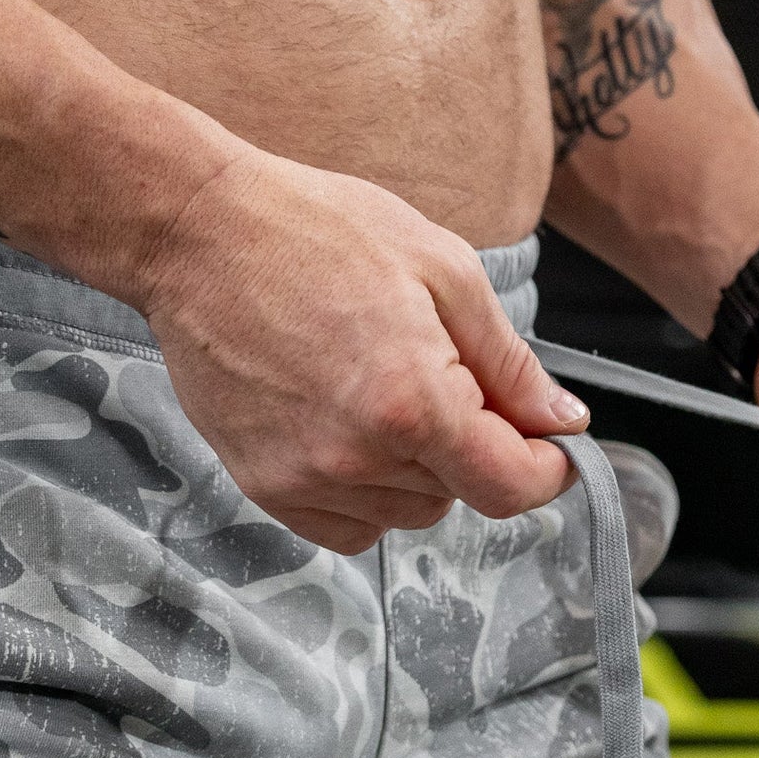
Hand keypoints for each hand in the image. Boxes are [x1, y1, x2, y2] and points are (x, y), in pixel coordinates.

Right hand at [133, 148, 589, 551]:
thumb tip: (561, 422)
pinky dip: (366, 494)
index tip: (548, 444)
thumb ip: (509, 361)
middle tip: (438, 372)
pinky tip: (348, 428)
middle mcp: (355, 458)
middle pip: (459, 498)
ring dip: (416, 470)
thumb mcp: (442, 269)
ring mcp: (303, 479)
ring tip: (379, 388)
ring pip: (405, 514)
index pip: (510, 487)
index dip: (545, 469)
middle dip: (470, 448)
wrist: (197, 236)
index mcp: (413, 403)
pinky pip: (347, 526)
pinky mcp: (263, 486)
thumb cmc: (315, 231)